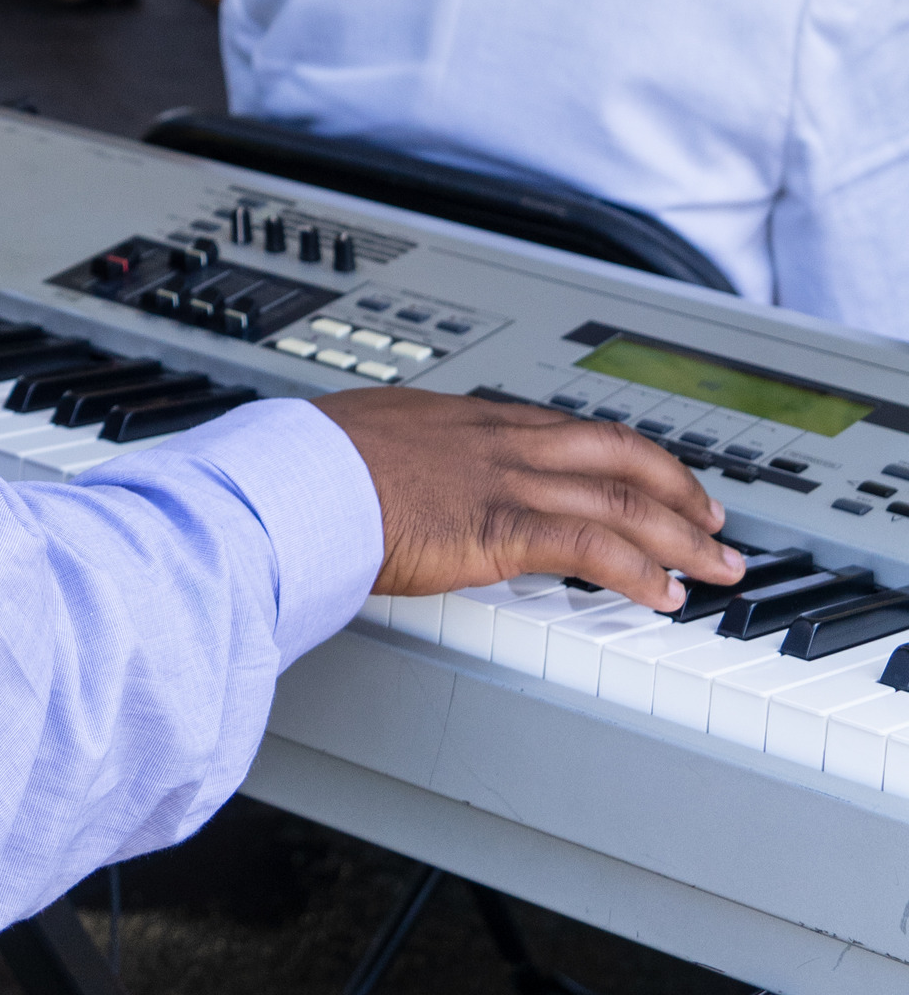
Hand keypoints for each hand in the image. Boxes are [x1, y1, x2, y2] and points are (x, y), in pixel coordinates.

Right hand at [318, 390, 743, 612]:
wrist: (297, 478)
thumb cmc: (313, 466)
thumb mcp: (371, 441)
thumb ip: (405, 454)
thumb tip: (402, 472)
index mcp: (468, 418)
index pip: (568, 427)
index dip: (621, 452)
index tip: (651, 472)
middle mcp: (499, 438)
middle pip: (615, 449)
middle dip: (675, 484)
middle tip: (714, 516)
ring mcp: (505, 479)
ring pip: (619, 495)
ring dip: (679, 534)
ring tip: (715, 564)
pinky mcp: (501, 527)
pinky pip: (592, 545)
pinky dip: (638, 571)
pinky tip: (663, 594)